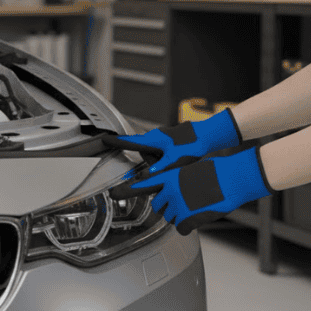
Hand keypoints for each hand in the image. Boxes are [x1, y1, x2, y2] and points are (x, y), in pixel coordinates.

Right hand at [103, 109, 243, 175]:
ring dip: (162, 160)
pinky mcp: (168, 139)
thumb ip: (159, 168)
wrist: (208, 135)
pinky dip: (167, 158)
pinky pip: (161, 152)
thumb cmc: (192, 145)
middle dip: (152, 162)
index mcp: (153, 140)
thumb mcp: (175, 161)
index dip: (116, 142)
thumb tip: (147, 175)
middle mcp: (154, 137)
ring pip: (154, 154)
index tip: (102, 139)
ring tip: (178, 160)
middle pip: (144, 153)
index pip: (129, 142)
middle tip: (168, 164)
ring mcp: (161, 137)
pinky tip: (179, 158)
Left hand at [129, 146, 273, 234]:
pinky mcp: (189, 217)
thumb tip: (170, 190)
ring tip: (195, 206)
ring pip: (170, 218)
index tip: (112, 194)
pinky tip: (197, 217)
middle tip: (182, 203)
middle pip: (158, 206)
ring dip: (179, 216)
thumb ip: (175, 182)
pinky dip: (187, 226)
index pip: (144, 184)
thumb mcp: (190, 172)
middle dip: (167, 207)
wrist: (233, 178)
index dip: (127, 190)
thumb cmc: (216, 173)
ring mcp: (179, 204)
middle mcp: (170, 190)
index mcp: (170, 177)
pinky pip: (181, 228)